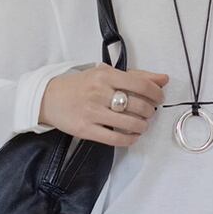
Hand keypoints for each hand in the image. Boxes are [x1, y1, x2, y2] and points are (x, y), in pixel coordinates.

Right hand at [40, 62, 169, 146]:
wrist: (48, 97)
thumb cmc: (82, 85)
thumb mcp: (106, 73)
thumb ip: (136, 76)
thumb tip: (164, 79)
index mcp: (105, 75)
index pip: (140, 84)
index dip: (156, 93)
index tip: (159, 98)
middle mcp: (99, 92)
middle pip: (138, 106)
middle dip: (150, 112)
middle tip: (148, 112)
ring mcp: (92, 112)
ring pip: (130, 124)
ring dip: (142, 126)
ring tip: (141, 124)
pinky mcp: (86, 130)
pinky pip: (116, 139)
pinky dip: (130, 139)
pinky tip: (132, 136)